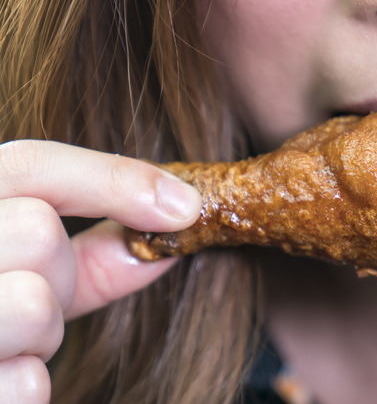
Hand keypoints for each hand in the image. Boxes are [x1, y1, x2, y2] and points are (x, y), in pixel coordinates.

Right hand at [0, 140, 200, 402]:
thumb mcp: (23, 275)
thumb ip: (87, 256)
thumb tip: (173, 228)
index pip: (30, 165)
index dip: (115, 179)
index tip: (188, 207)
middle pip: (35, 231)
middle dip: (55, 272)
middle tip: (29, 298)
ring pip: (31, 304)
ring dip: (40, 334)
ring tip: (5, 341)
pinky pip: (22, 382)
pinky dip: (25, 388)